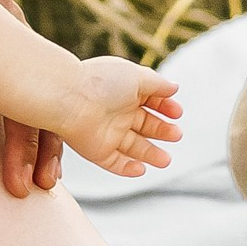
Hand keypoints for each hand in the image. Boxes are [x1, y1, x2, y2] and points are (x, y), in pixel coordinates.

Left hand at [0, 0, 61, 197]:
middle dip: (21, 139)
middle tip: (19, 187)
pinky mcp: (14, 26)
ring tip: (46, 181)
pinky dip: (47, 108)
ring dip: (44, 132)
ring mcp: (10, 16)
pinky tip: (53, 144)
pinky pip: (41, 72)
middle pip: (15, 81)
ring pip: (39, 80)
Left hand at [61, 58, 181, 178]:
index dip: (165, 107)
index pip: (149, 101)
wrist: (69, 100)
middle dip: (162, 131)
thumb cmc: (102, 83)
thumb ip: (158, 84)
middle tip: (176, 134)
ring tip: (166, 160)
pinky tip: (142, 169)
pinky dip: (128, 168)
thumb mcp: (136, 76)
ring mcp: (106, 132)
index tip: (177, 112)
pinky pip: (114, 163)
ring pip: (132, 147)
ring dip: (150, 154)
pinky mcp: (96, 150)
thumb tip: (174, 88)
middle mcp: (116, 112)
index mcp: (124, 91)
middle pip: (144, 125)